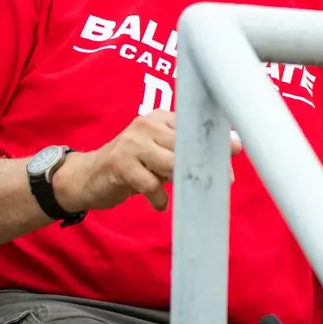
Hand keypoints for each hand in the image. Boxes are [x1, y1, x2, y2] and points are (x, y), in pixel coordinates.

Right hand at [52, 113, 241, 213]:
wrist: (87, 177)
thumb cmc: (132, 166)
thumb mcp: (158, 153)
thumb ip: (186, 151)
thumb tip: (234, 146)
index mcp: (160, 118)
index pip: (193, 126)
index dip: (214, 142)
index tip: (235, 153)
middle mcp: (147, 125)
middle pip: (186, 144)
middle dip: (206, 165)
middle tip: (222, 182)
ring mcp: (132, 143)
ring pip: (170, 162)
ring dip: (184, 182)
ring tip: (191, 195)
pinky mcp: (119, 164)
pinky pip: (149, 183)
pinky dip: (159, 198)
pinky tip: (160, 205)